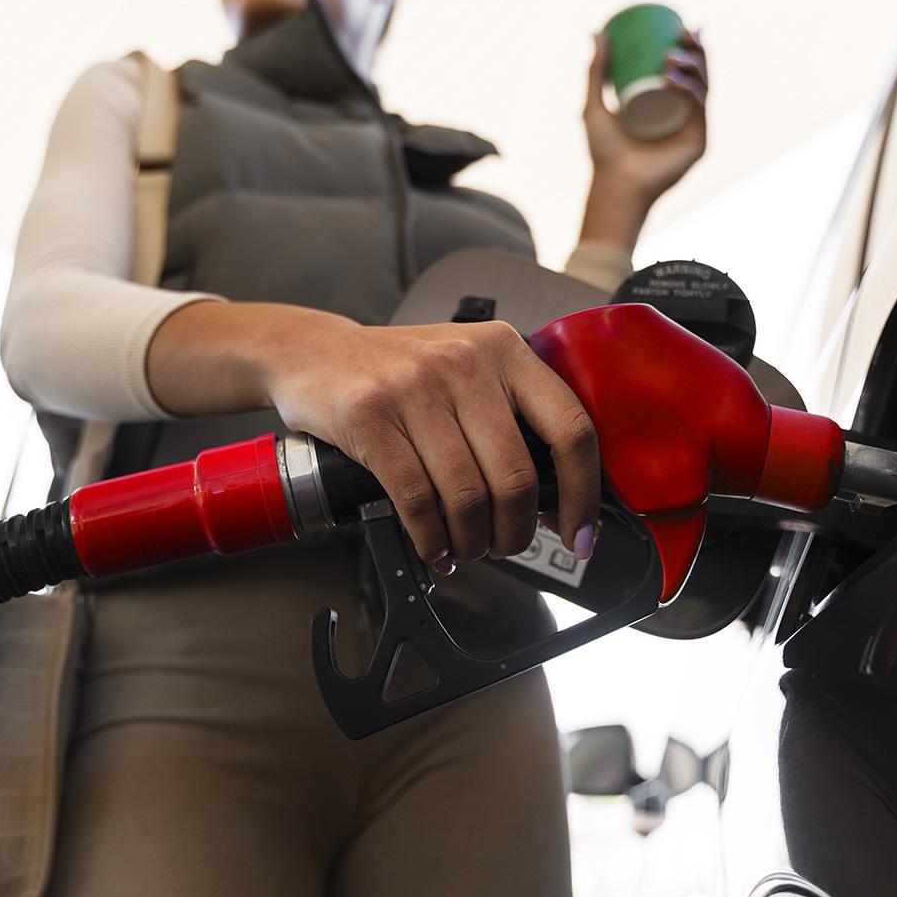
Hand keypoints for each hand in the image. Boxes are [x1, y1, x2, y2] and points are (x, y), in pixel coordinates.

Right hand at [260, 317, 601, 572]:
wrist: (312, 351)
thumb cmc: (397, 371)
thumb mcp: (466, 368)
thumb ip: (511, 414)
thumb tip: (559, 495)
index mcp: (504, 350)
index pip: (571, 428)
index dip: (583, 493)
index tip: (580, 533)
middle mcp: (464, 361)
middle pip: (516, 475)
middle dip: (515, 531)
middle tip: (506, 544)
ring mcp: (414, 386)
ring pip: (467, 494)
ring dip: (472, 540)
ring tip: (466, 547)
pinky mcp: (369, 415)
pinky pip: (417, 498)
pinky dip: (431, 538)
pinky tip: (434, 545)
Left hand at [582, 28, 708, 240]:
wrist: (614, 184)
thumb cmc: (604, 151)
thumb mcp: (594, 105)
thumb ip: (595, 71)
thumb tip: (596, 32)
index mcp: (668, 104)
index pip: (685, 69)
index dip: (690, 45)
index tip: (681, 24)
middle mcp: (684, 114)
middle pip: (699, 74)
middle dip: (697, 50)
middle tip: (682, 33)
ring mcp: (693, 128)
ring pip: (703, 88)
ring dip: (693, 67)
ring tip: (670, 57)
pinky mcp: (698, 142)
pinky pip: (700, 110)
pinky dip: (690, 91)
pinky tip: (675, 79)